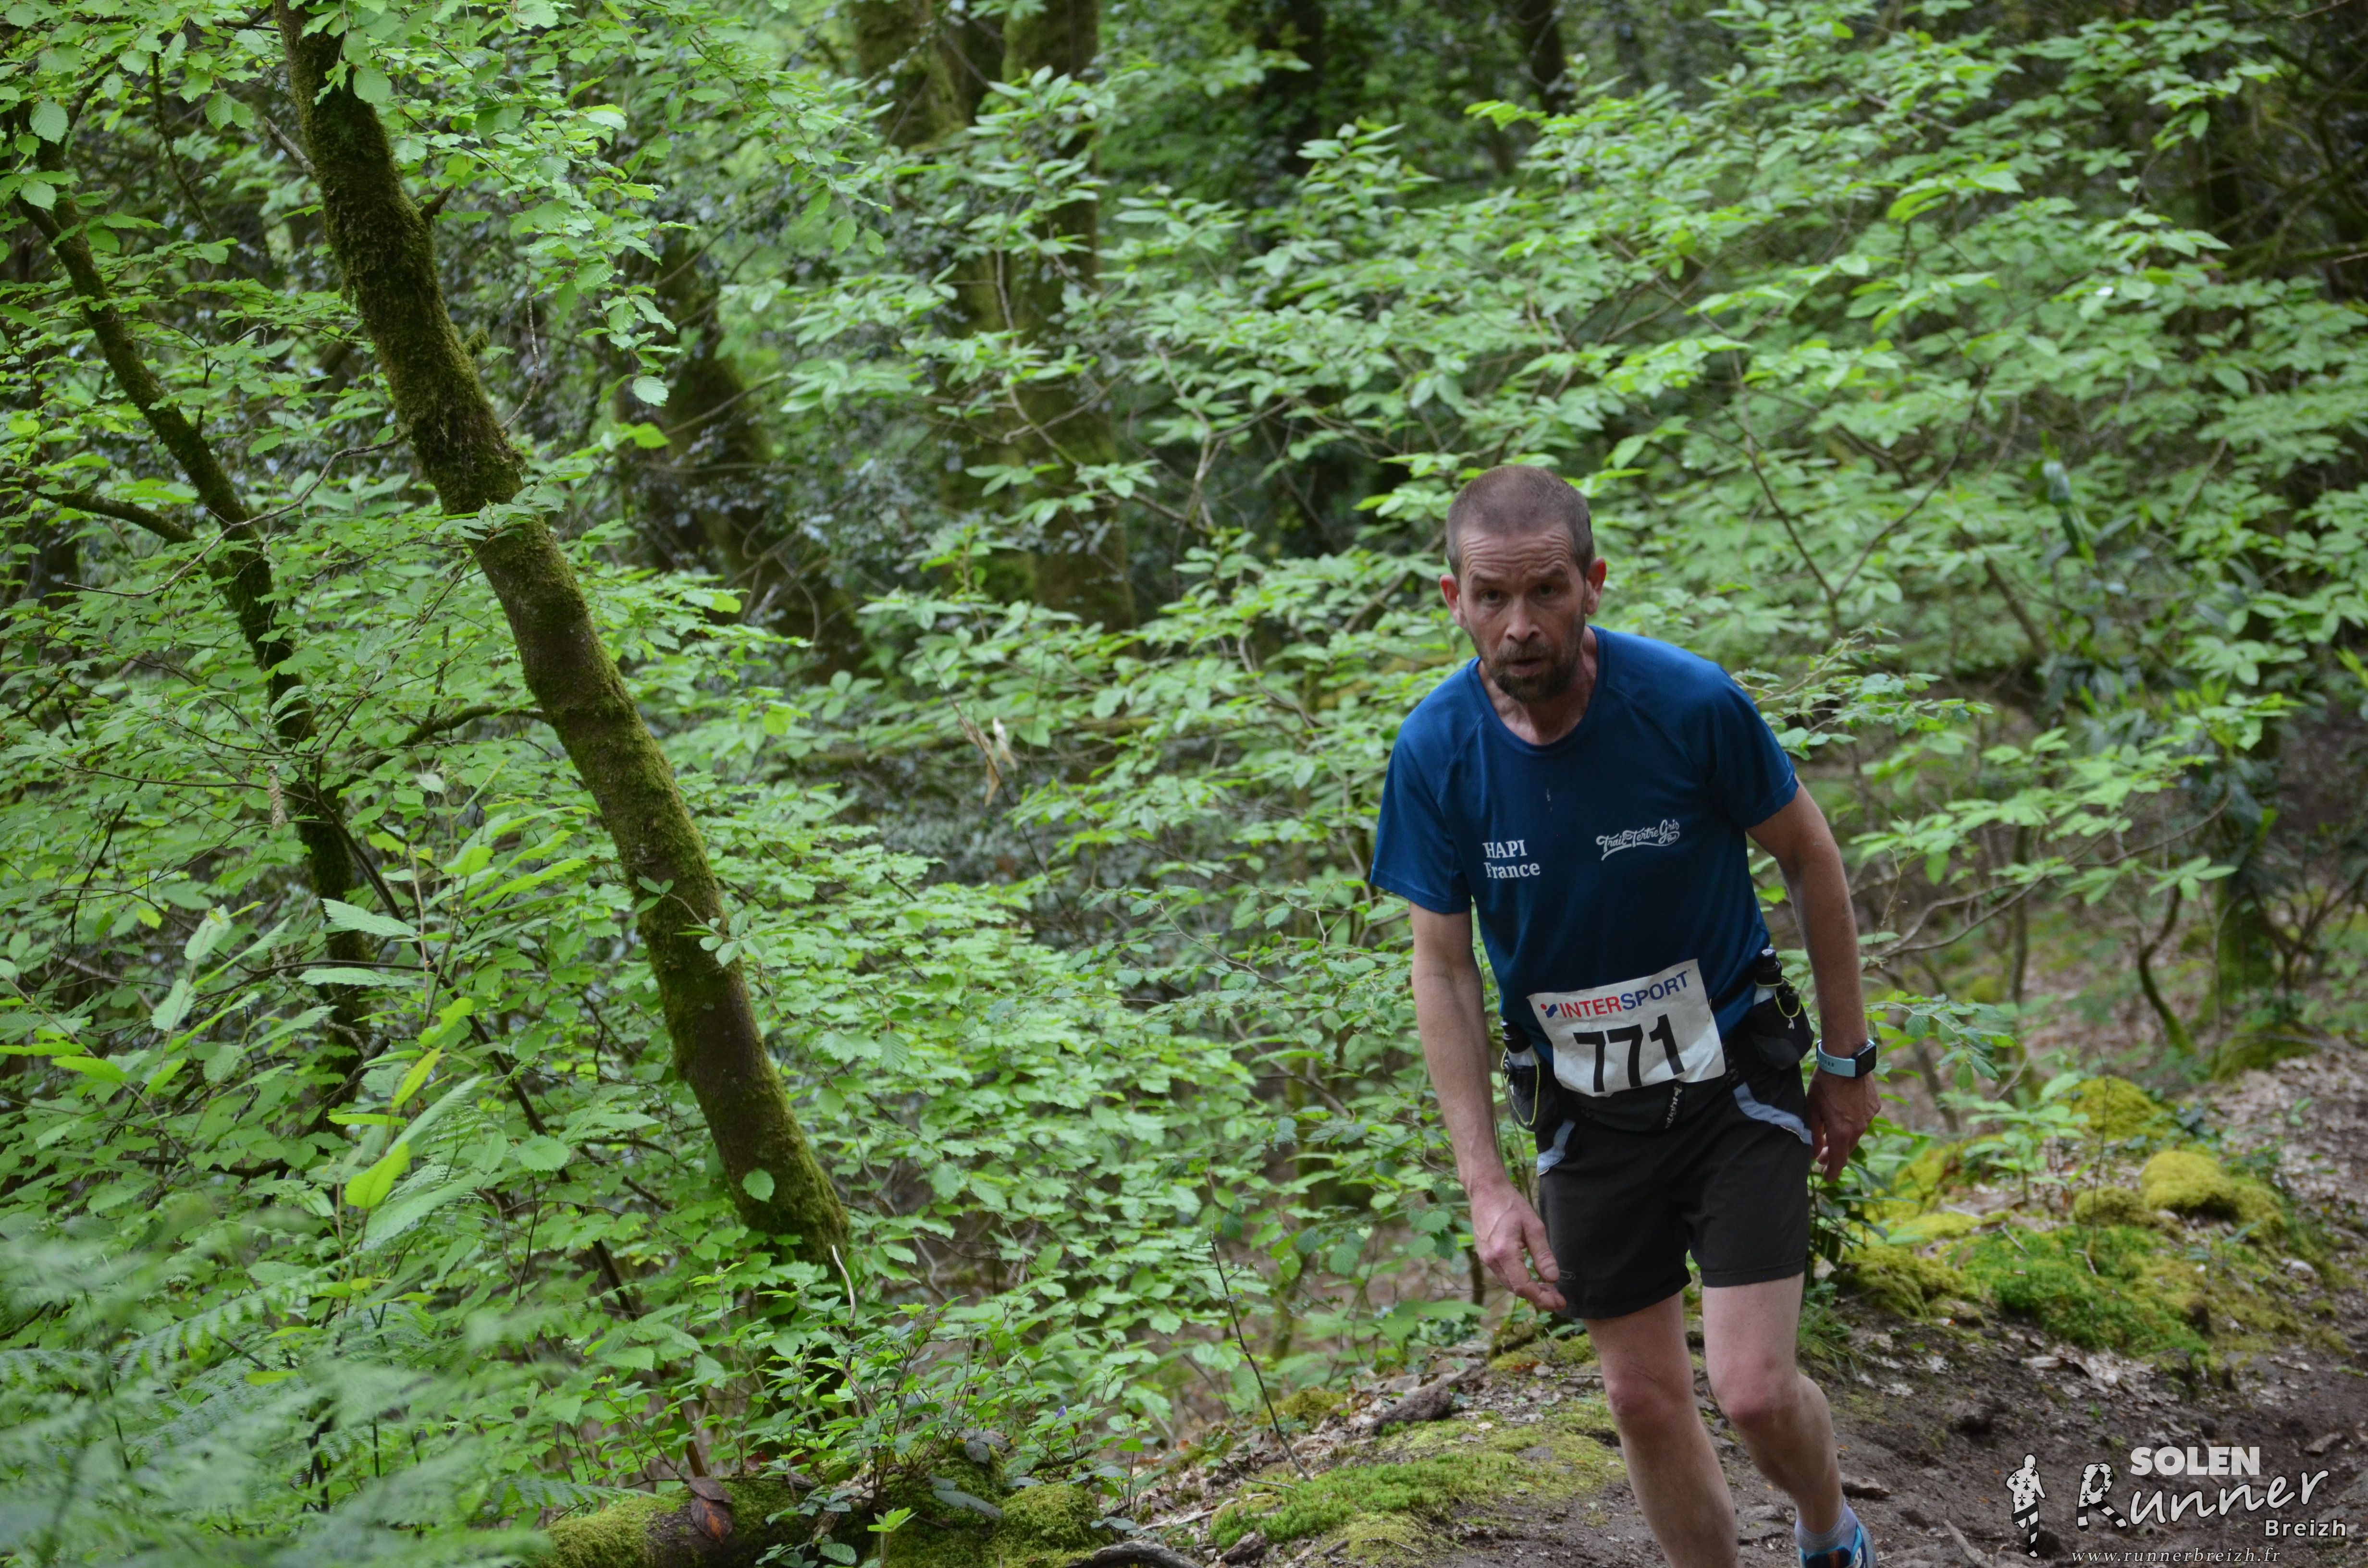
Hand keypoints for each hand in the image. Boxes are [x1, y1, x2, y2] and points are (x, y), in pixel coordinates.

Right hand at [1469, 1180, 1564, 1312]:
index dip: (1542, 1298)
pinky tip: (1531, 1276)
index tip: (1559, 1303)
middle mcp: (1491, 1260)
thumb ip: (1543, 1255)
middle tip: (1558, 1299)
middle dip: (1538, 1297)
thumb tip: (1553, 1279)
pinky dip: (1518, 1280)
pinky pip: (1503, 1274)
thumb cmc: (1511, 1204)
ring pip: (1509, 1283)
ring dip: (1528, 1290)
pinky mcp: (1484, 1254)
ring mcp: (1485, 1258)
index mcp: (1504, 1253)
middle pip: (1516, 1289)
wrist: (1485, 1190)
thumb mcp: (1534, 1226)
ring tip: (1548, 1289)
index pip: (1523, 1287)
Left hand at [1805, 1068, 1879, 1179]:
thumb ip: (1814, 1134)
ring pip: (1856, 1134)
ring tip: (1830, 1134)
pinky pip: (1863, 1119)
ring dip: (1843, 1137)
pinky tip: (1844, 1112)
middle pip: (1847, 1149)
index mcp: (1841, 1132)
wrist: (1846, 1061)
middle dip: (1834, 1154)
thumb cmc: (1824, 1084)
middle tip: (1822, 1156)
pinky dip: (1852, 1121)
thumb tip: (1814, 1154)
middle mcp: (1859, 1128)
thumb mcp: (1812, 1109)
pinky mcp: (1875, 1106)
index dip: (1832, 1171)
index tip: (1827, 1177)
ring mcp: (1869, 1118)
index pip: (1838, 1161)